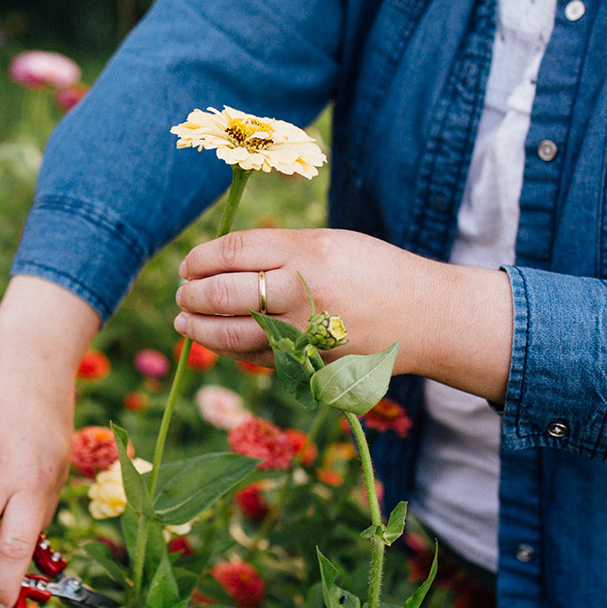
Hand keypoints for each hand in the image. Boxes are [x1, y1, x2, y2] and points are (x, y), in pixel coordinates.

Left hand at [173, 228, 512, 402]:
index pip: (233, 251)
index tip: (187, 265)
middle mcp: (303, 292)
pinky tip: (220, 339)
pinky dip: (230, 348)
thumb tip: (214, 262)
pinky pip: (255, 357)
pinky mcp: (309, 364)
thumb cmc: (371, 270)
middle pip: (224, 293)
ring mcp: (305, 333)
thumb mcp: (328, 243)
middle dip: (192, 294)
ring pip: (231, 334)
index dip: (200, 259)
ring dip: (198, 328)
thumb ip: (275, 250)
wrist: (424, 316)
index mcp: (307, 252)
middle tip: (182, 294)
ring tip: (184, 320)